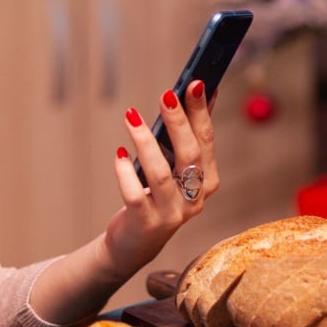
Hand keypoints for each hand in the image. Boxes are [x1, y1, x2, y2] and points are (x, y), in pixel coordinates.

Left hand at [104, 80, 219, 276]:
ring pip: (161, 174)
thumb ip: (190, 134)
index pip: (207, 142)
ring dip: (146, 142)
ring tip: (132, 115)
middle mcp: (194, 200)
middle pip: (189, 156)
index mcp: (206, 182)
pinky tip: (119, 154)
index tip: (196, 83)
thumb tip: (203, 91)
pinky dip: (126, 173)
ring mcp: (171, 214)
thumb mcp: (176, 166)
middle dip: (179, 122)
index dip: (202, 112)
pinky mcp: (145, 224)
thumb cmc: (156, 196)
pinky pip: (135, 195)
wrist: (134, 243)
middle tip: (166, 94)